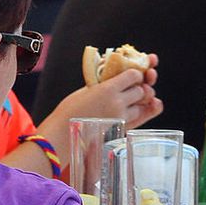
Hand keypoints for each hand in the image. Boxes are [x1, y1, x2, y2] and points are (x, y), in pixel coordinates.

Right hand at [47, 55, 162, 130]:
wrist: (63, 131)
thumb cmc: (70, 109)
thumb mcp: (88, 89)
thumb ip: (106, 82)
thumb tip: (119, 75)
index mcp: (108, 88)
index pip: (134, 75)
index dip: (137, 73)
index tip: (133, 74)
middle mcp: (117, 103)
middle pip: (142, 90)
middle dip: (141, 87)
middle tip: (135, 87)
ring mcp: (120, 118)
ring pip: (142, 106)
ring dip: (141, 101)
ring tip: (133, 99)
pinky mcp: (120, 130)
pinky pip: (139, 119)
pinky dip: (142, 113)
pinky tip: (141, 108)